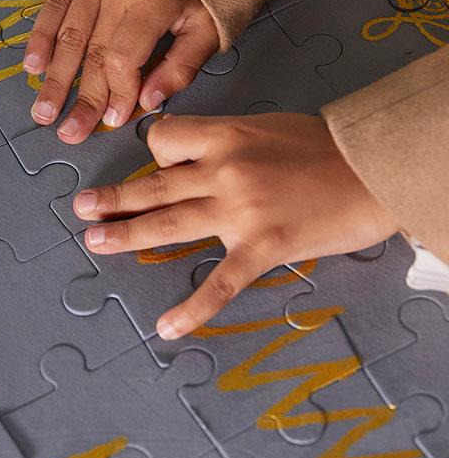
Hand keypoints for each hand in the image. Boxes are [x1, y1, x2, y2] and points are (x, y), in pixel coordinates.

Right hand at [25, 0, 218, 143]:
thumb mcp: (210, 23)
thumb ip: (182, 66)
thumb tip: (148, 103)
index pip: (123, 59)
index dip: (116, 94)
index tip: (112, 121)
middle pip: (93, 52)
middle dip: (81, 98)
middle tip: (69, 133)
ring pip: (69, 34)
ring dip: (55, 78)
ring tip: (44, 112)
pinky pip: (53, 4)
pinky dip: (41, 38)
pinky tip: (33, 68)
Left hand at [72, 113, 399, 337]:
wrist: (375, 168)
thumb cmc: (323, 147)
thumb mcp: (264, 128)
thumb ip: (222, 145)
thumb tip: (184, 164)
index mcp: (225, 135)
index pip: (164, 141)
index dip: (157, 154)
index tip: (162, 168)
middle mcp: (224, 170)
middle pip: (154, 186)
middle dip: (114, 199)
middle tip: (82, 208)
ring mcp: (240, 210)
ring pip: (170, 223)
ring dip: (126, 234)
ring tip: (95, 241)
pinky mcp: (262, 247)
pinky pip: (219, 282)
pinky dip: (192, 308)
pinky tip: (167, 328)